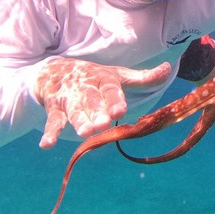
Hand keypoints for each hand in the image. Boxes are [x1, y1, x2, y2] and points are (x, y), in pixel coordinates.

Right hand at [34, 58, 171, 148]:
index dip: (115, 100)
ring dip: (78, 122)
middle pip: (92, 102)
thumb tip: (168, 69)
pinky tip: (46, 145)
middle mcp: (86, 89)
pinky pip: (52, 121)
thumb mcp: (117, 75)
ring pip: (74, 112)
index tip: (120, 111)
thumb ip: (142, 78)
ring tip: (84, 133)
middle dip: (97, 112)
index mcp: (104, 80)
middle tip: (103, 124)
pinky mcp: (53, 108)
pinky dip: (49, 133)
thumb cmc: (93, 77)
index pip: (111, 90)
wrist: (53, 69)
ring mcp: (68, 99)